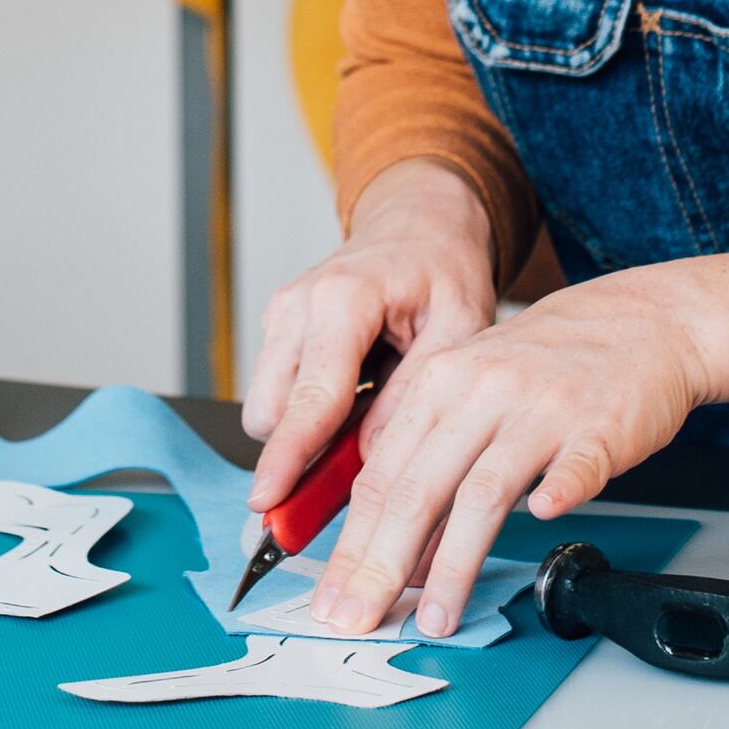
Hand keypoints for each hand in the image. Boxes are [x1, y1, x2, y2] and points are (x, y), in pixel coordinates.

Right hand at [242, 158, 497, 516]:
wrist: (420, 226)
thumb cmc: (444, 273)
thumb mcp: (460, 327)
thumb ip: (415, 392)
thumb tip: (371, 458)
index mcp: (346, 299)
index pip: (312, 395)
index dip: (290, 455)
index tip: (268, 501)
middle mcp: (300, 304)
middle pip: (273, 410)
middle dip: (299, 452)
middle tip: (354, 467)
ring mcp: (281, 314)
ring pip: (268, 406)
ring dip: (307, 428)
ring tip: (369, 408)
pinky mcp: (277, 326)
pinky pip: (277, 391)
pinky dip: (309, 408)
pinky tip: (355, 389)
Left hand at [306, 267, 715, 638]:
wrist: (642, 319)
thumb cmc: (554, 361)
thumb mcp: (475, 391)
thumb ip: (436, 462)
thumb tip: (401, 552)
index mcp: (440, 385)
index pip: (380, 478)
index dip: (351, 546)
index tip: (335, 595)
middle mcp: (482, 393)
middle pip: (417, 490)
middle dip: (380, 566)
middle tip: (360, 617)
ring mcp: (541, 409)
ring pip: (483, 493)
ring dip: (453, 564)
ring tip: (436, 616)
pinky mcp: (599, 426)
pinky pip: (574, 466)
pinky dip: (558, 494)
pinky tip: (543, 522)